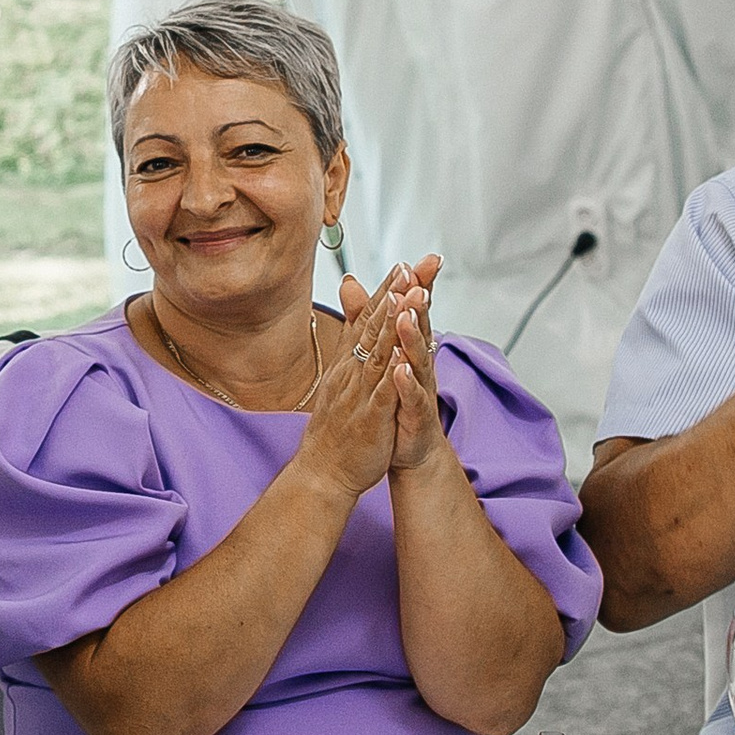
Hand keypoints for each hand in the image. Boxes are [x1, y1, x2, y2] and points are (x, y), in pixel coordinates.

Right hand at [296, 279, 407, 504]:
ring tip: (410, 297)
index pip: (370, 320)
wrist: (323, 470)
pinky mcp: (370, 419)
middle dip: (394, 296)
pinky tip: (404, 357)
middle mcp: (353, 372)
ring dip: (395, 324)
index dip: (387, 292)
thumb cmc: (338, 426)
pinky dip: (393, 375)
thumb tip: (355, 329)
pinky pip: (382, 394)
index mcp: (350, 363)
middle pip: (375, 328)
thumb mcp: (344, 380)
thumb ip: (353, 347)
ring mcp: (360, 394)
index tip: (404, 264)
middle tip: (410, 267)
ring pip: (379, 354)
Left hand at [368, 256, 447, 472]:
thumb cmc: (397, 400)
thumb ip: (366, 317)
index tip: (414, 262)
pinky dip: (407, 383)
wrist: (409, 450)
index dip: (414, 289)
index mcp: (409, 349)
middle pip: (420, 329)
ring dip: (413, 337)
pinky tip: (401, 369)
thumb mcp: (378, 354)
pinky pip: (412, 398)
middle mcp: (418, 365)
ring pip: (418, 359)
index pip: (412, 312)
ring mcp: (419, 390)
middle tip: (417, 280)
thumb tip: (349, 282)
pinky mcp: (415, 416)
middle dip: (419, 304)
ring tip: (408, 316)